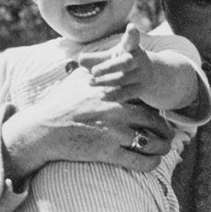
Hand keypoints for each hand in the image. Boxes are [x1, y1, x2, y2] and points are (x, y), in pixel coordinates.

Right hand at [2, 67, 172, 179]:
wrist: (43, 129)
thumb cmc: (59, 102)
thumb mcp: (80, 77)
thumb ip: (98, 64)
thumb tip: (104, 49)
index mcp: (114, 91)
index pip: (145, 97)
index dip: (155, 107)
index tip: (158, 114)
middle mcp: (118, 110)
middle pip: (156, 121)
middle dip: (165, 130)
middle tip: (167, 134)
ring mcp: (115, 132)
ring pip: (153, 143)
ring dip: (162, 147)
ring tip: (163, 148)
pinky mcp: (108, 152)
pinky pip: (141, 161)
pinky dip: (151, 163)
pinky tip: (151, 161)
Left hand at [77, 23, 154, 102]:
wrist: (156, 76)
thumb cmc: (127, 62)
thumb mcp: (113, 56)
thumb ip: (96, 58)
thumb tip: (79, 60)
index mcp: (131, 48)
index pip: (131, 40)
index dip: (132, 34)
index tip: (131, 27)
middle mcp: (138, 60)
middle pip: (125, 63)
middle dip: (108, 68)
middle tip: (93, 71)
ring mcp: (141, 75)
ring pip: (122, 79)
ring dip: (105, 82)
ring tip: (90, 82)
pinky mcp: (141, 88)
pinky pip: (127, 93)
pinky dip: (113, 96)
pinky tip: (101, 96)